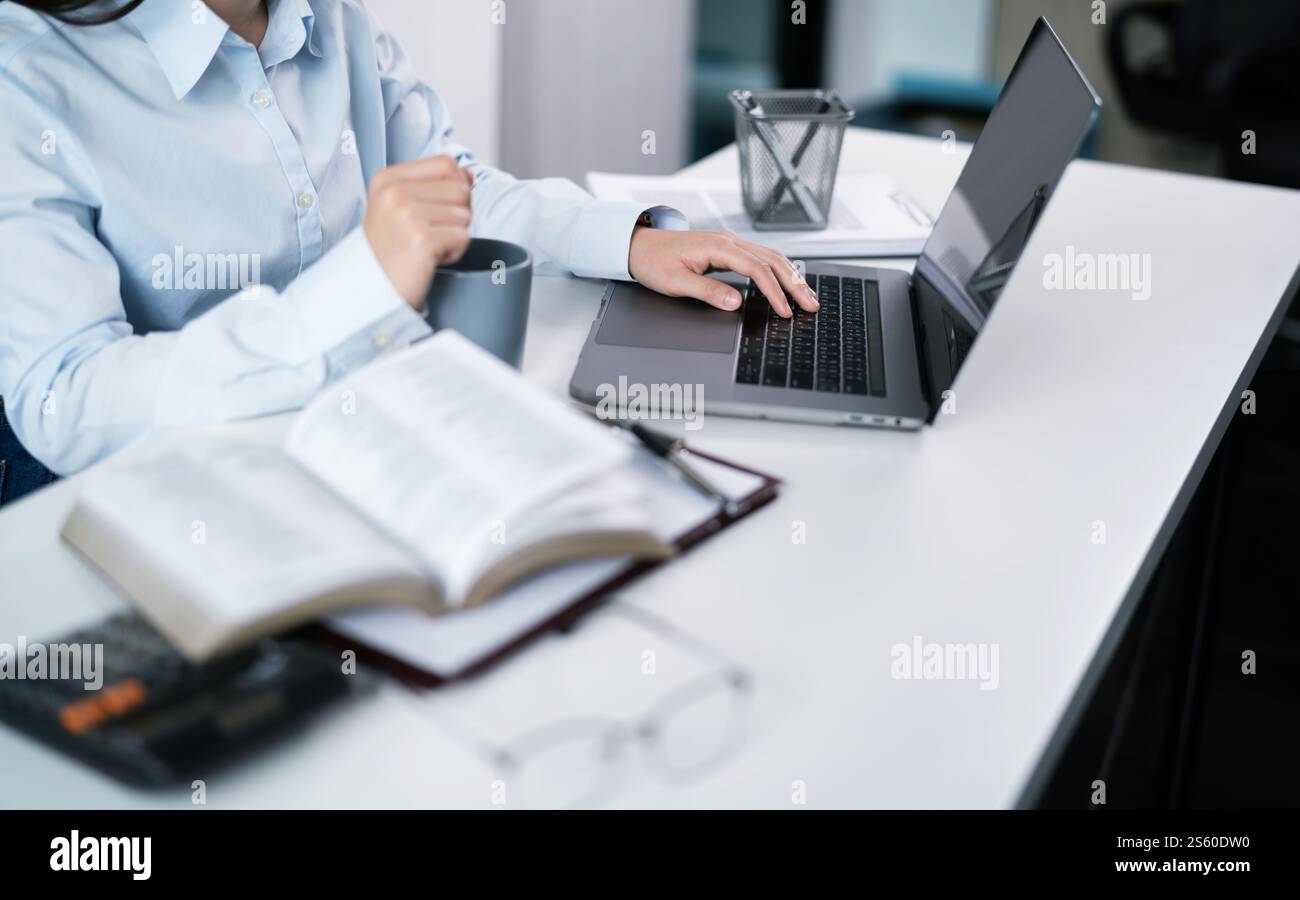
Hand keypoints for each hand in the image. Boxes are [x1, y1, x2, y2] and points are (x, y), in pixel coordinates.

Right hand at [363, 155, 473, 310]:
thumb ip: (435, 186)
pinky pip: (463, 238)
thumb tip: (468, 174)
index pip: (446, 164)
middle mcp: (395, 192)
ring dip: (454, 237)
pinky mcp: (422, 239)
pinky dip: (453, 253)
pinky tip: (429, 259)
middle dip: (456, 216)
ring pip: (465, 215)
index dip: (454, 188)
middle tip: (429, 234)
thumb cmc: (389, 250)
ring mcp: (407, 215)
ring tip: (426, 248)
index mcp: (388, 179)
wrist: (370, 287)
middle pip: (461, 189)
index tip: (433, 212)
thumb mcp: (401, 208)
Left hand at [627, 227, 818, 317]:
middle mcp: (730, 241)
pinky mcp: (730, 249)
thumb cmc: (655, 262)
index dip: (774, 292)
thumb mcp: (676, 283)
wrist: (640, 245)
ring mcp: (731, 243)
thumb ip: (708, 292)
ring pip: (772, 257)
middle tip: (811, 305)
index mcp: (719, 247)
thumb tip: (737, 302)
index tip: (784, 311)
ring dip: (792, 277)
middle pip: (773, 260)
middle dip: (795, 284)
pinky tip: (789, 282)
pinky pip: (762, 258)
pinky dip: (780, 271)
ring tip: (808, 296)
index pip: (757, 269)